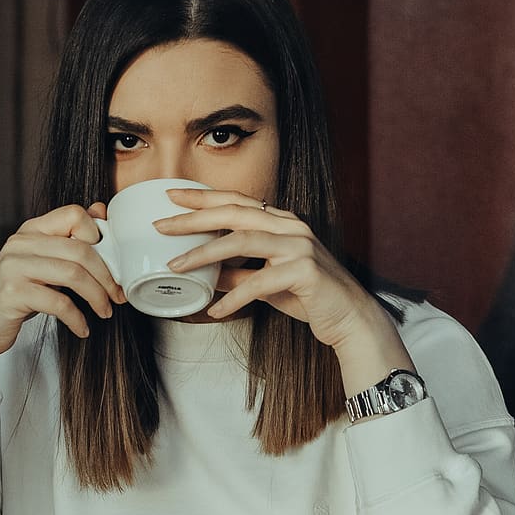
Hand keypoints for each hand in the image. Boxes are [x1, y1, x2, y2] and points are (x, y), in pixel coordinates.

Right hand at [0, 203, 125, 390]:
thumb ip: (67, 240)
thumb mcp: (41, 264)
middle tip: (117, 296)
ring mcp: (13, 267)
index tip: (111, 262)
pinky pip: (58, 303)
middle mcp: (21, 243)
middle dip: (107, 276)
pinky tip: (82, 328)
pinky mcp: (12, 294)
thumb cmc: (15, 296)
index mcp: (31, 230)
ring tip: (105, 312)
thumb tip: (100, 210)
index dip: (99, 236)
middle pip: (81, 249)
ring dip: (97, 297)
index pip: (74, 214)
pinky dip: (77, 318)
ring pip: (73, 274)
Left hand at [156, 188, 414, 390]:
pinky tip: (216, 311)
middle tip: (162, 225)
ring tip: (177, 267)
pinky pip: (260, 282)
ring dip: (205, 254)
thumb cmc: (310, 298)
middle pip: (235, 213)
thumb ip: (236, 274)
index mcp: (282, 222)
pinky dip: (234, 297)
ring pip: (243, 241)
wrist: (351, 319)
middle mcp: (291, 227)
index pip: (237, 201)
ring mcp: (300, 246)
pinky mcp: (305, 271)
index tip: (172, 195)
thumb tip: (201, 274)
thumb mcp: (265, 283)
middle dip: (194, 218)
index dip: (204, 197)